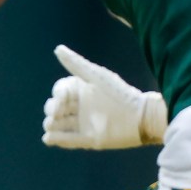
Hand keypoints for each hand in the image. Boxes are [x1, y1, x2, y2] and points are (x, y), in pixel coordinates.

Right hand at [42, 45, 165, 149]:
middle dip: (52, 109)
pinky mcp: (90, 139)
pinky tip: (49, 138)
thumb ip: (77, 65)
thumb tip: (58, 49)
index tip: (62, 97)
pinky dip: (57, 139)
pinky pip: (69, 140)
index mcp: (82, 91)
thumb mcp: (97, 77)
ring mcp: (85, 124)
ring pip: (59, 125)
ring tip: (51, 124)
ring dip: (51, 125)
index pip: (60, 91)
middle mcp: (82, 107)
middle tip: (57, 113)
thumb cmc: (120, 93)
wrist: (142, 117)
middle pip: (56, 108)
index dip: (57, 94)